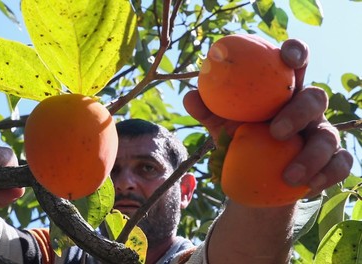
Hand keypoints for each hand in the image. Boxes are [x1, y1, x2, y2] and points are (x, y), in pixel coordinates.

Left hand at [183, 38, 352, 196]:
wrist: (253, 183)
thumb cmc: (239, 143)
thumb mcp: (221, 127)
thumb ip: (209, 111)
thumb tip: (191, 95)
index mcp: (281, 93)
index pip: (295, 64)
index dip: (296, 53)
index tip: (287, 57)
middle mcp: (306, 109)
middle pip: (315, 97)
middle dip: (299, 111)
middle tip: (276, 132)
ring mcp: (321, 134)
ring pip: (329, 136)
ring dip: (312, 156)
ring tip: (289, 176)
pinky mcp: (331, 160)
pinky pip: (340, 164)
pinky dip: (328, 175)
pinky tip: (308, 187)